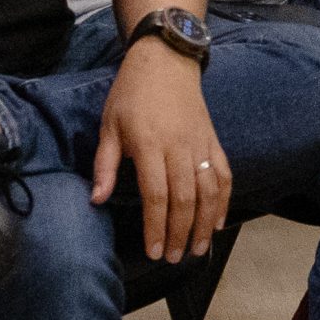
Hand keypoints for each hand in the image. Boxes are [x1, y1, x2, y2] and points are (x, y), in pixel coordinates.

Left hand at [92, 37, 228, 262]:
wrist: (166, 60)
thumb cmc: (131, 94)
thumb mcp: (109, 125)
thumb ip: (105, 164)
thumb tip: (96, 200)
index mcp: (150, 144)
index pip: (156, 194)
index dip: (156, 226)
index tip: (152, 251)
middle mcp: (179, 146)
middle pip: (184, 198)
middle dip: (179, 232)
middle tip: (172, 258)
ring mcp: (200, 144)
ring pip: (208, 190)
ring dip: (204, 223)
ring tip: (196, 249)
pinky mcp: (213, 140)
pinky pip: (223, 173)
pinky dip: (224, 200)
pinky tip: (218, 222)